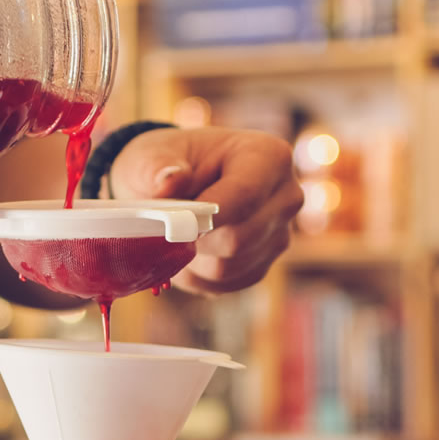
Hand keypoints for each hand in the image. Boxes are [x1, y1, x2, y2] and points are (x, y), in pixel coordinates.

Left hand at [109, 127, 301, 293]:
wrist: (178, 181)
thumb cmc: (169, 162)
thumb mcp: (153, 154)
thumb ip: (157, 167)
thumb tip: (168, 181)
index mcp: (269, 156)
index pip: (246, 195)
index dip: (208, 217)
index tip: (173, 226)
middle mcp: (285, 198)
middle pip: (237, 240)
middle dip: (193, 240)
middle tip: (161, 230)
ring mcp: (278, 236)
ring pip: (226, 268)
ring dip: (189, 260)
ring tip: (172, 235)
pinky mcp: (261, 266)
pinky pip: (223, 285)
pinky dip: (194, 275)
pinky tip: (184, 251)